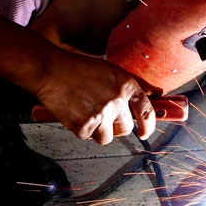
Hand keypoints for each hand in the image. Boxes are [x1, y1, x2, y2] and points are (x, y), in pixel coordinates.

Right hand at [36, 51, 161, 144]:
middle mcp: (116, 101)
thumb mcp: (110, 70)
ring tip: (86, 113)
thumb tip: (156, 94)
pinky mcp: (83, 126)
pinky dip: (81, 129)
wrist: (50, 70)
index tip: (145, 132)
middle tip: (101, 115)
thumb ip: (134, 84)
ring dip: (98, 130)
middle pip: (125, 128)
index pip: (146, 111)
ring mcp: (100, 115)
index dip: (148, 125)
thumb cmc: (77, 68)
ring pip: (106, 137)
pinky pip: (88, 137)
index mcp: (125, 85)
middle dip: (115, 126)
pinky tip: (75, 113)